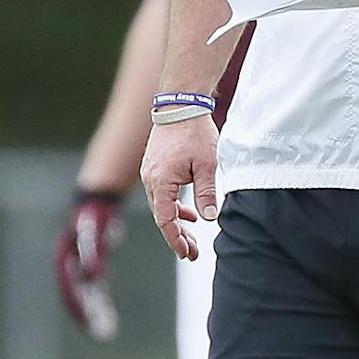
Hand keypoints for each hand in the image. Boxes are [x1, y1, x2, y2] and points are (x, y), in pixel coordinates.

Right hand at [53, 191, 124, 339]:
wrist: (96, 203)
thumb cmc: (94, 215)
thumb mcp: (92, 232)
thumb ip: (91, 251)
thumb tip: (92, 275)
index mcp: (65, 258)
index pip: (69, 287)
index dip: (77, 304)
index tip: (88, 321)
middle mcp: (68, 266)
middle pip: (75, 295)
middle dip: (86, 314)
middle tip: (101, 333)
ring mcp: (77, 268)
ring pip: (84, 296)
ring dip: (93, 313)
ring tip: (105, 332)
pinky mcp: (88, 269)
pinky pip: (92, 292)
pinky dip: (98, 305)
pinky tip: (107, 322)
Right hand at [141, 113, 218, 259]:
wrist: (181, 105)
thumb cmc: (195, 133)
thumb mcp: (206, 165)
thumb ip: (206, 193)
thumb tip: (208, 218)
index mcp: (160, 182)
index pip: (165, 220)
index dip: (176, 239)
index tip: (187, 253)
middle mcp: (150, 180)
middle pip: (162, 216)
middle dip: (177, 236)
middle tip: (193, 253)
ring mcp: (150, 173)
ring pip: (161, 205)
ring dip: (176, 221)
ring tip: (191, 238)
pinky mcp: (155, 167)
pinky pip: (162, 193)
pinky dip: (173, 205)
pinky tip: (188, 212)